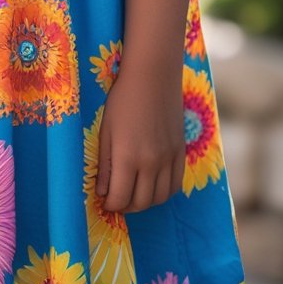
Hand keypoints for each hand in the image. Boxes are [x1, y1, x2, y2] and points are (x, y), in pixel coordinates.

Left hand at [95, 57, 185, 212]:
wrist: (153, 77)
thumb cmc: (122, 99)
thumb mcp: (106, 131)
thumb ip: (104, 164)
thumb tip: (102, 192)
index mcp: (127, 157)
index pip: (119, 198)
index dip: (110, 204)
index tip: (104, 199)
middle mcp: (151, 163)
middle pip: (140, 203)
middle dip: (125, 206)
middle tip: (116, 198)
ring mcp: (168, 159)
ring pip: (159, 199)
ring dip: (144, 202)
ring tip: (132, 193)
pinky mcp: (180, 153)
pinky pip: (175, 186)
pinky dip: (162, 193)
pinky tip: (151, 185)